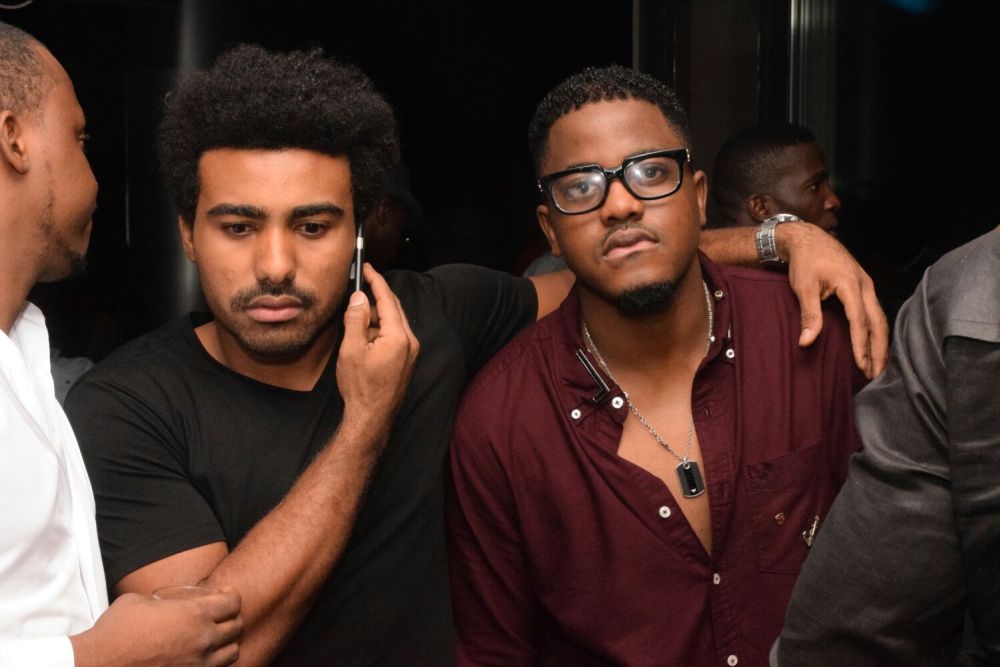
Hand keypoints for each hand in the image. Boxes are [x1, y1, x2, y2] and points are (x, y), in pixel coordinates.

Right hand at [70, 589, 241, 666]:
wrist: (99, 663)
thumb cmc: (116, 630)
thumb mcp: (141, 600)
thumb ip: (164, 600)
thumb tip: (166, 602)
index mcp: (195, 614)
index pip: (232, 602)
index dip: (231, 595)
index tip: (225, 594)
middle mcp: (203, 639)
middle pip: (237, 626)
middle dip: (232, 618)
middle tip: (222, 615)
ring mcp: (198, 664)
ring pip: (232, 652)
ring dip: (227, 643)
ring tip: (215, 638)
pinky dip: (213, 662)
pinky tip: (201, 656)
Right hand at [336, 263, 419, 445]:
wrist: (371, 418)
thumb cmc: (361, 387)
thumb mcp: (351, 350)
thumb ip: (356, 320)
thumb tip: (359, 298)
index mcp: (399, 337)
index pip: (388, 300)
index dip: (376, 281)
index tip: (367, 267)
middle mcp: (410, 342)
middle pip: (393, 309)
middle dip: (374, 299)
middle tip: (357, 290)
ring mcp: (410, 353)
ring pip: (392, 324)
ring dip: (374, 319)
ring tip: (353, 324)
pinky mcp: (406, 361)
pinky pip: (394, 337)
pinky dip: (379, 332)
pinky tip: (363, 339)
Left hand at [777, 222, 888, 378]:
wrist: (808, 239)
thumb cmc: (805, 262)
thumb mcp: (803, 287)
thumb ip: (809, 314)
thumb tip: (806, 342)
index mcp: (852, 284)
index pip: (859, 321)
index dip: (861, 345)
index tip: (861, 366)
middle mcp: (865, 285)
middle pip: (878, 322)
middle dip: (879, 350)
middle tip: (875, 374)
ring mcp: (868, 285)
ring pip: (881, 318)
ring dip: (881, 343)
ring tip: (878, 366)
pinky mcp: (864, 287)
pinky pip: (876, 312)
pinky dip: (877, 331)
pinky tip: (875, 345)